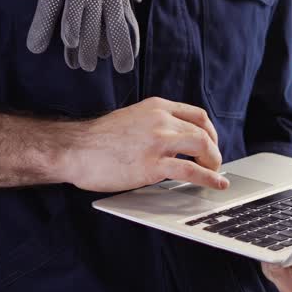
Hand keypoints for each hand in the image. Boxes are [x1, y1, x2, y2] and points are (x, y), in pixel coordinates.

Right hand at [63, 97, 225, 191]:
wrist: (75, 149)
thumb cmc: (97, 140)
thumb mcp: (130, 119)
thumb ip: (153, 125)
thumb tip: (171, 142)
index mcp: (155, 107)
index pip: (196, 114)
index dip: (210, 131)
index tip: (211, 144)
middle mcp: (160, 120)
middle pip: (203, 131)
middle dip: (214, 149)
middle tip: (213, 163)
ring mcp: (157, 141)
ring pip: (202, 146)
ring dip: (213, 162)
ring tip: (213, 173)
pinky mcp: (153, 164)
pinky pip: (191, 170)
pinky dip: (209, 178)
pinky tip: (216, 183)